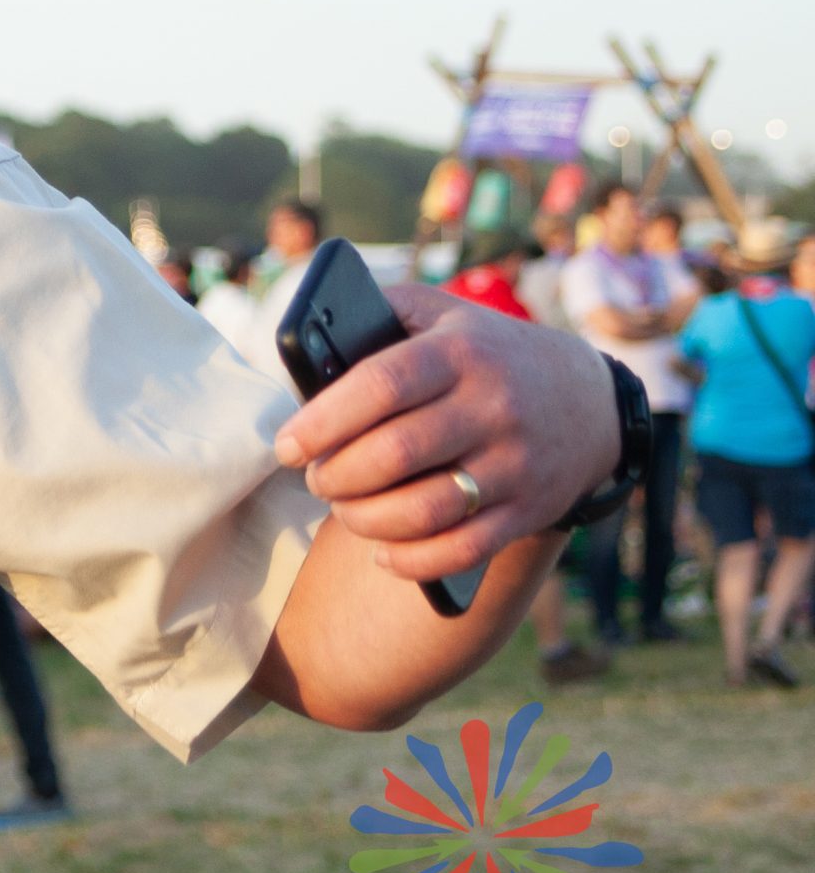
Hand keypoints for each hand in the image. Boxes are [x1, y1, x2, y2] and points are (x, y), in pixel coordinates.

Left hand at [272, 284, 619, 584]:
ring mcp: (514, 464)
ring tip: (344, 506)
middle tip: (315, 477)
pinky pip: (463, 550)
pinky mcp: (529, 511)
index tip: (285, 446)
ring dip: (366, 519)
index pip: (380, 385)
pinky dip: (412, 560)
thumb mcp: (437, 312)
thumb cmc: (481, 352)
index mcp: (458, 352)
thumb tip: (305, 347)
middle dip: (337, 475)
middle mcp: (491, 407)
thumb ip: (375, 315)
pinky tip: (383, 551)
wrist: (587, 400)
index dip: (323, 421)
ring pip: (426, 510)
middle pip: (395, 454)